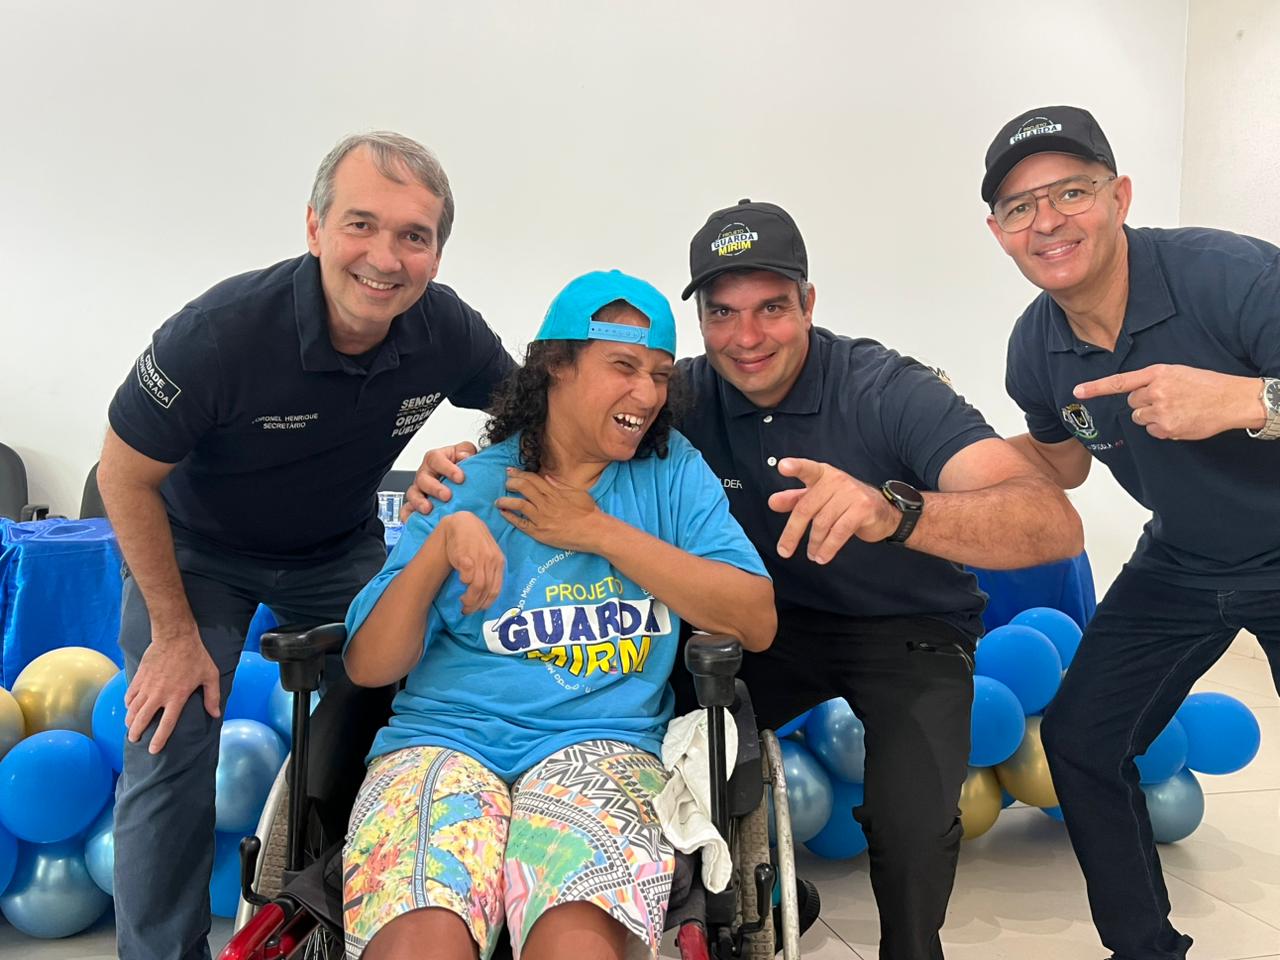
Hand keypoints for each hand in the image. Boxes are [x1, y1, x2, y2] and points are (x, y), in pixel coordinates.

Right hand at [124, 627, 220, 753]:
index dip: (158, 739)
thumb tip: (216, 714)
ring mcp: (146, 686)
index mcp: (176, 697)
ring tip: (130, 728)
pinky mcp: (139, 677)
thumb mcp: (210, 676)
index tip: (153, 750)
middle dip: (136, 733)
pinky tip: (130, 707)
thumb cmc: (195, 656)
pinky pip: (129, 695)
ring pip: (132, 709)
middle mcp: (158, 695)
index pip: (166, 724)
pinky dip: (128, 704)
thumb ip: (212, 697)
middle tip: (134, 740)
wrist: (175, 637)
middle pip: (142, 720)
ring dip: (130, 721)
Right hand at [402, 442, 477, 520]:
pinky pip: (407, 510)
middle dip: (435, 488)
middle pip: (423, 479)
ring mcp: (419, 490)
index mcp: (435, 459)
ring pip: (413, 494)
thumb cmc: (459, 466)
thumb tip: (465, 456)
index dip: (447, 468)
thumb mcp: (465, 452)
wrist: (459, 482)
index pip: (437, 459)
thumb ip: (466, 450)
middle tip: (447, 496)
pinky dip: (409, 516)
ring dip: (420, 502)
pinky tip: (416, 520)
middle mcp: (425, 474)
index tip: (460, 477)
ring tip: (429, 509)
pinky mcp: (416, 505)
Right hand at [439, 512, 504, 613]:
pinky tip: (461, 583)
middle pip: (486, 591)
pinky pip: (467, 576)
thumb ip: (489, 571)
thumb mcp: (488, 555)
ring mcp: (480, 559)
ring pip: (477, 587)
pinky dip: (464, 583)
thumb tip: (485, 594)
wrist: (462, 524)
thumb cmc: (474, 542)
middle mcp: (492, 561)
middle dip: (476, 605)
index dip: (487, 603)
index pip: (496, 590)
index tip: (478, 609)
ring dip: (469, 599)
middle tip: (467, 610)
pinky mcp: (466, 556)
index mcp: (499, 562)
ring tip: (462, 602)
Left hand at [496, 470, 604, 552]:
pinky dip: (510, 517)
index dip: (519, 474)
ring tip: (499, 501)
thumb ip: (560, 486)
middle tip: (505, 483)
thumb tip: (547, 478)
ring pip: (519, 505)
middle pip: (523, 488)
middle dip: (511, 483)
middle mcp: (546, 503)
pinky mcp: (540, 532)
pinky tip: (503, 513)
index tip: (510, 472)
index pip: (532, 479)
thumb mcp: (576, 493)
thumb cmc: (588, 512)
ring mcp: (542, 518)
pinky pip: (521, 524)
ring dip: (506, 501)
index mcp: (554, 492)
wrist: (594, 531)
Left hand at [767, 458, 898, 563]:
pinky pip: (840, 532)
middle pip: (807, 508)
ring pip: (822, 523)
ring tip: (811, 555)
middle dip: (793, 532)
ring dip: (814, 543)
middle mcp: (837, 480)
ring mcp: (852, 493)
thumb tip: (773, 502)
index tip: (782, 466)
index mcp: (823, 474)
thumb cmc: (845, 503)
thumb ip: (796, 499)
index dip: (795, 467)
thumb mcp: (819, 498)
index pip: (807, 469)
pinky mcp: (863, 509)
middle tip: (783, 550)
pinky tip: (822, 557)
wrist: (883, 512)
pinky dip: (829, 548)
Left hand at [1073, 364, 1263, 440]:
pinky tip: (1181, 420)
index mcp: (1157, 373)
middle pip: (1131, 403)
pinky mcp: (1167, 428)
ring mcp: (1160, 411)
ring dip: (1152, 417)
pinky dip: (1163, 429)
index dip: (1096, 388)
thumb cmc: (1206, 384)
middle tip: (1168, 400)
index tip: (1077, 392)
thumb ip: (1154, 381)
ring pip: (1140, 418)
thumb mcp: (1178, 372)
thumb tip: (1136, 396)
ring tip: (1176, 410)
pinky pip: (1152, 431)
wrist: (1232, 399)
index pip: (1120, 381)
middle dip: (1144, 403)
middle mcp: (1156, 391)